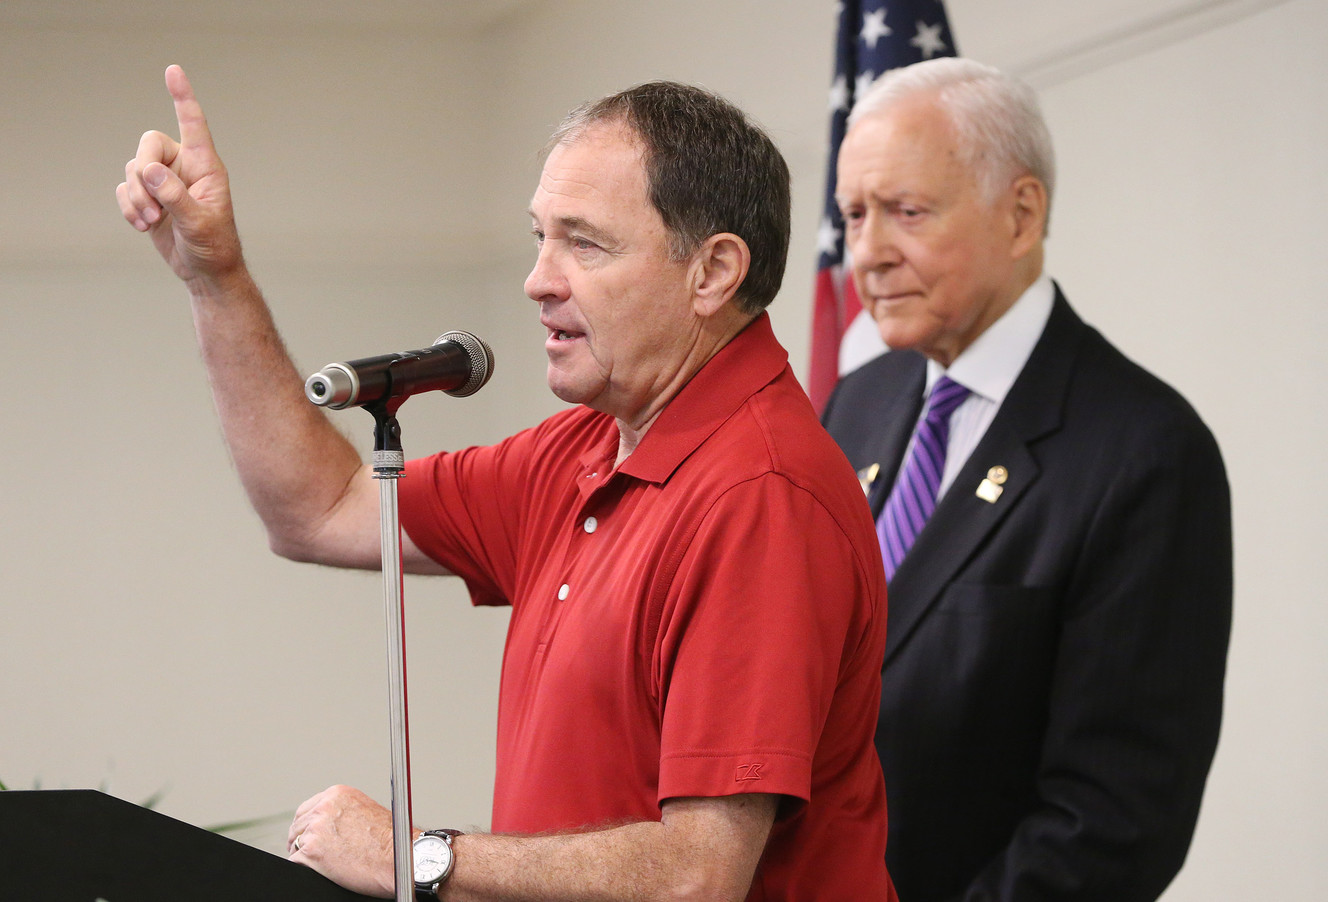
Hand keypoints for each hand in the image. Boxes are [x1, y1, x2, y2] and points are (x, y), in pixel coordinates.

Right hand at [115, 65, 243, 284]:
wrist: (205, 271)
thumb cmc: (214, 246)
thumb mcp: (199, 223)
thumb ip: (175, 196)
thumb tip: (149, 170)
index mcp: (206, 166)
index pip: (193, 124)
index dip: (183, 97)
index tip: (173, 70)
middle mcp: (184, 167)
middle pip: (148, 144)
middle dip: (142, 172)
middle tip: (151, 206)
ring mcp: (164, 181)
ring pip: (133, 168)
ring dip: (136, 197)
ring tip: (150, 222)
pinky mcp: (148, 196)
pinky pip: (125, 188)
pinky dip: (129, 206)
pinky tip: (143, 225)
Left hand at [287, 784, 399, 898]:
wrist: (401, 857)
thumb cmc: (391, 840)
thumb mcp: (366, 811)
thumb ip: (342, 812)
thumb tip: (327, 824)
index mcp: (337, 794)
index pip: (307, 809)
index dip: (307, 825)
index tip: (309, 835)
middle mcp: (324, 807)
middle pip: (297, 826)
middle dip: (302, 840)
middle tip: (311, 853)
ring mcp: (316, 829)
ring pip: (295, 845)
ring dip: (304, 855)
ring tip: (322, 863)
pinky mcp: (312, 852)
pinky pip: (296, 862)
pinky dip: (305, 868)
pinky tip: (320, 870)